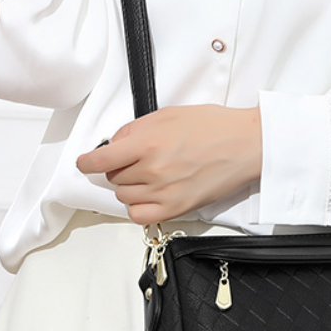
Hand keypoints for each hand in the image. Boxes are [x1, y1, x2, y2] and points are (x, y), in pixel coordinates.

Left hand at [76, 105, 261, 224]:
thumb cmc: (214, 127)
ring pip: (124, 196)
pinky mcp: (176, 208)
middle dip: (119, 168)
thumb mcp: (169, 115)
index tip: (85, 163)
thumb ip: (136, 129)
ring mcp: (164, 192)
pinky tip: (148, 196)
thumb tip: (114, 144)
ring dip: (129, 186)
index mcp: (148, 143)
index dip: (87, 162)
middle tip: (137, 159)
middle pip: (113, 177)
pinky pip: (139, 215)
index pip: (101, 159)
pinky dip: (138, 206)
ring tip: (148, 175)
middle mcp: (153, 170)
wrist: (246, 145)